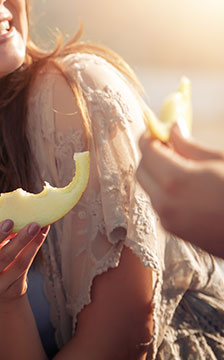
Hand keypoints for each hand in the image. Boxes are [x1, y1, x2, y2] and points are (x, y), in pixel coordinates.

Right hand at [0, 219, 48, 300]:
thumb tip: (9, 209)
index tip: (10, 221)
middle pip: (3, 257)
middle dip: (21, 239)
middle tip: (34, 224)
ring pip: (18, 264)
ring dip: (32, 244)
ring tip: (41, 229)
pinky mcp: (12, 292)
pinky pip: (26, 270)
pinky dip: (34, 252)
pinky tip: (40, 238)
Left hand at [137, 123, 223, 256]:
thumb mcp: (221, 161)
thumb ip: (190, 145)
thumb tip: (173, 128)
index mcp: (176, 181)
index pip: (147, 151)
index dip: (150, 137)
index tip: (157, 130)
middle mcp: (165, 202)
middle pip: (142, 170)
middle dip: (151, 156)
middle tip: (170, 146)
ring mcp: (168, 220)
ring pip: (149, 189)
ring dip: (158, 175)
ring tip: (184, 167)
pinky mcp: (175, 231)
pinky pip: (160, 204)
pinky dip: (166, 192)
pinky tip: (189, 188)